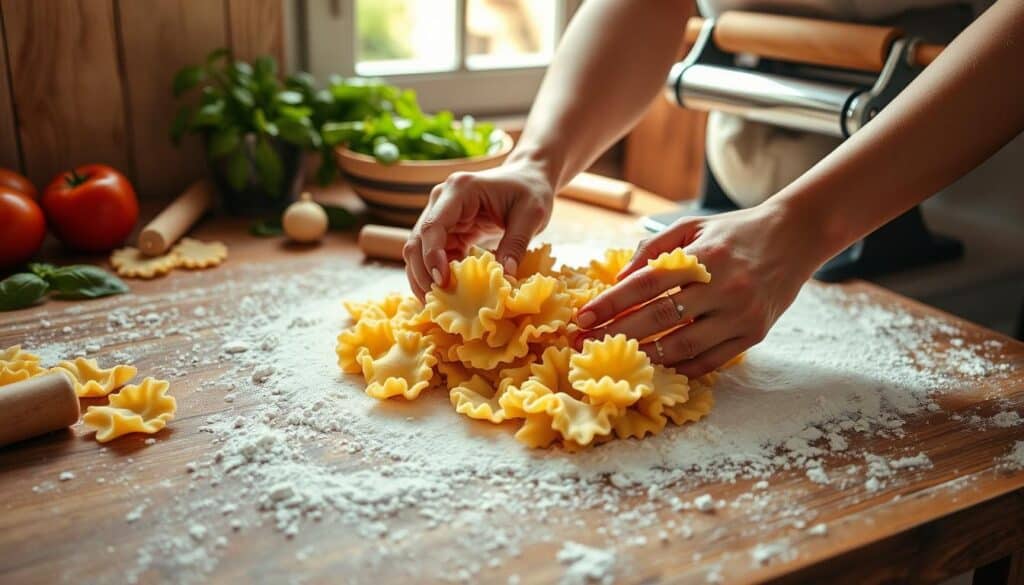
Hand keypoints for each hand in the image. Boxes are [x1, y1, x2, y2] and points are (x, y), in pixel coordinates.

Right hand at [404, 157, 554, 298]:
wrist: (528, 178)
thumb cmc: (531, 191)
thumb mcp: (531, 216)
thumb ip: (516, 244)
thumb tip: (504, 278)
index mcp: (459, 189)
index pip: (433, 225)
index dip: (432, 255)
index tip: (442, 282)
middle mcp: (441, 200)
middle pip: (417, 240)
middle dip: (423, 274)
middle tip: (436, 304)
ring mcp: (440, 214)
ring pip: (418, 250)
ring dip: (424, 278)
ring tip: (436, 306)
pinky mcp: (447, 230)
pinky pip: (433, 255)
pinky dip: (436, 275)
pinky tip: (446, 295)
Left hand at [575, 203, 822, 376]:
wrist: (796, 237)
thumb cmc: (735, 231)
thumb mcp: (693, 226)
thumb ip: (654, 249)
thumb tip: (619, 280)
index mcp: (704, 256)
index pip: (646, 284)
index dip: (611, 303)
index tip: (582, 318)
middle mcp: (723, 287)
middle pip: (659, 318)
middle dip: (617, 334)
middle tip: (584, 346)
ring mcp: (741, 315)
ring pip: (683, 346)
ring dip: (644, 356)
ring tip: (615, 360)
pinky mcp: (754, 335)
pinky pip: (710, 361)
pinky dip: (679, 368)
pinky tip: (654, 368)